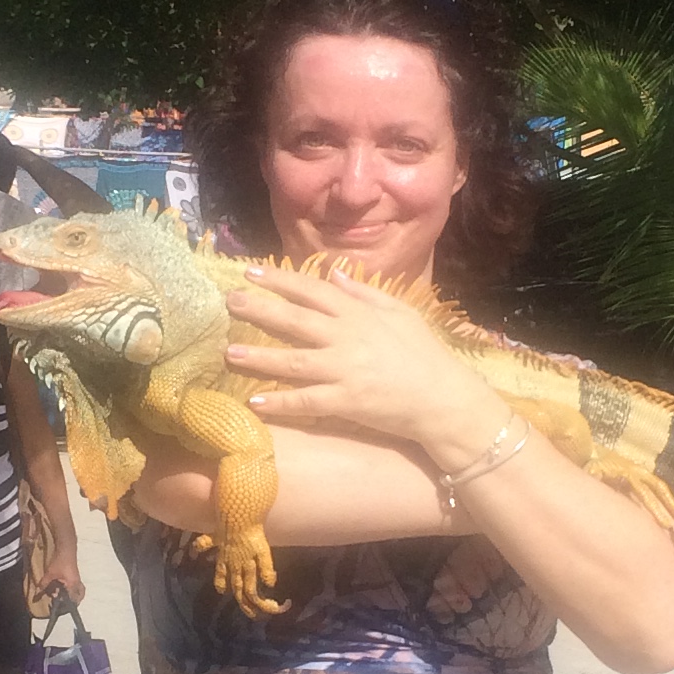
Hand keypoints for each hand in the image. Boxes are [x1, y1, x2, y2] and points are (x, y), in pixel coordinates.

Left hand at [42, 548, 84, 605]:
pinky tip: (62, 586)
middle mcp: (77, 583)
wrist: (66, 548)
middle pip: (79, 596)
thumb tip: (38, 591)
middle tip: (65, 603)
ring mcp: (77, 578)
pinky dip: (71, 588)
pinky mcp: (75, 574)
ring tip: (63, 595)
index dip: (67, 605)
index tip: (60, 608)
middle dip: (74, 601)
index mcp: (73, 585)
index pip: (72, 599)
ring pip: (78, 590)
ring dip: (72, 594)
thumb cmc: (60, 561)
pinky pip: (76, 585)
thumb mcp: (50, 573)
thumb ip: (44, 584)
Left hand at [225, 266, 501, 464]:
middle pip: (295, 320)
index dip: (279, 280)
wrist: (445, 398)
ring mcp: (346, 371)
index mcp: (359, 314)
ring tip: (230, 351)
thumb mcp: (401, 313)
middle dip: (259, 309)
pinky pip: (307, 402)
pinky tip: (256, 400)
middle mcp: (348, 338)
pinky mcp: (347, 402)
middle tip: (228, 301)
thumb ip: (365, 293)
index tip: (250, 271)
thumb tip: (335, 273)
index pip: (312, 290)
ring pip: (294, 361)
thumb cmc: (425, 354)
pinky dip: (282, 402)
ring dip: (260, 356)